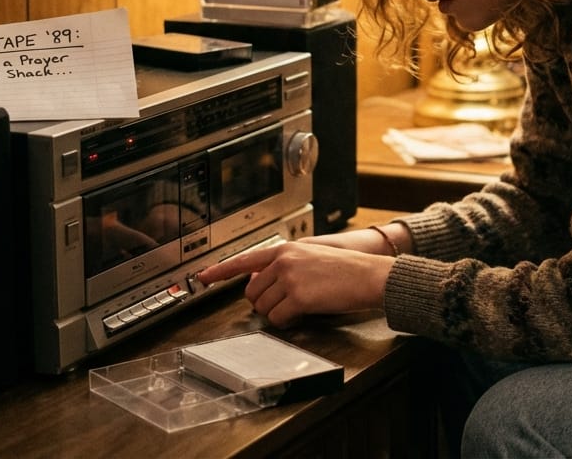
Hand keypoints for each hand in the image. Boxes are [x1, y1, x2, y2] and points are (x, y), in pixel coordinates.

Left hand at [195, 241, 392, 327]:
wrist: (369, 276)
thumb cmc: (346, 270)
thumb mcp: (310, 258)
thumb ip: (282, 267)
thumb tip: (258, 284)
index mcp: (284, 249)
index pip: (243, 260)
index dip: (219, 271)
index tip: (203, 277)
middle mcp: (282, 261)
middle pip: (252, 294)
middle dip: (265, 304)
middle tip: (285, 304)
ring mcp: (289, 278)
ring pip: (263, 308)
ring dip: (277, 314)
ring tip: (299, 307)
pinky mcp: (298, 296)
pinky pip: (278, 319)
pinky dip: (286, 322)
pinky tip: (302, 315)